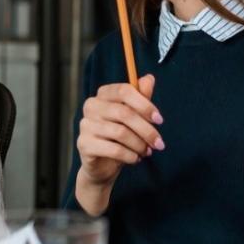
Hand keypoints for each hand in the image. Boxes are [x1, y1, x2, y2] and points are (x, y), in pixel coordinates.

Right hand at [74, 74, 160, 214]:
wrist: (102, 165)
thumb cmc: (120, 137)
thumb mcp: (134, 117)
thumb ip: (141, 98)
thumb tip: (149, 78)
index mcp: (103, 94)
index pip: (124, 91)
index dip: (144, 104)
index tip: (159, 120)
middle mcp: (91, 106)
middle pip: (124, 113)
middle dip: (146, 130)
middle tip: (159, 143)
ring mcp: (85, 125)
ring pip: (120, 132)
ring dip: (139, 145)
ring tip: (147, 152)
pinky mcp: (84, 144)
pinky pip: (114, 149)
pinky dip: (130, 156)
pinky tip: (135, 159)